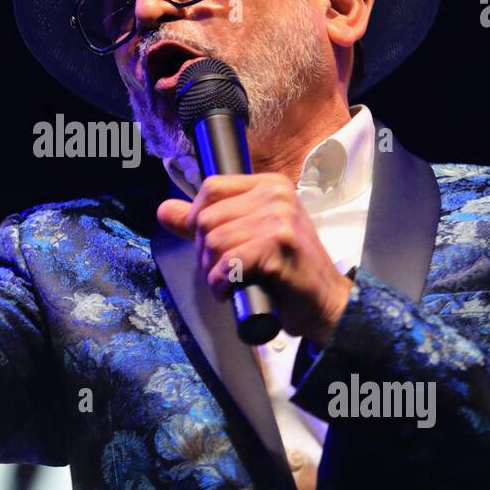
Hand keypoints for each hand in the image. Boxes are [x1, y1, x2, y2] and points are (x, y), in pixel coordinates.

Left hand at [157, 173, 353, 342]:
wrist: (326, 303)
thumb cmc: (288, 272)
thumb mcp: (247, 237)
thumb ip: (205, 222)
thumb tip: (164, 210)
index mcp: (269, 186)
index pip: (210, 188)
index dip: (197, 220)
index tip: (210, 246)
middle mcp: (276, 196)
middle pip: (206, 218)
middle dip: (205, 253)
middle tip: (223, 271)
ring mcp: (279, 219)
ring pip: (214, 242)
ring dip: (213, 272)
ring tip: (230, 283)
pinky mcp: (279, 246)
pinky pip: (229, 262)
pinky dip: (223, 283)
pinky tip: (233, 290)